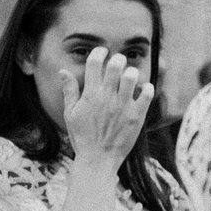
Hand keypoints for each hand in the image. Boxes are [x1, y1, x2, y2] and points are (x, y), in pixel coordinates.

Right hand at [61, 47, 153, 167]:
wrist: (98, 159)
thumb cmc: (82, 136)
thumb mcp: (71, 113)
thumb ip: (69, 91)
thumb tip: (63, 71)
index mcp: (90, 95)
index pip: (94, 64)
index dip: (99, 53)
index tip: (102, 51)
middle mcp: (107, 98)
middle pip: (115, 67)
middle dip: (117, 59)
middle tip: (118, 61)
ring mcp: (124, 106)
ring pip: (132, 77)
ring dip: (132, 72)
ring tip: (130, 75)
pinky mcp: (137, 116)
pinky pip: (147, 94)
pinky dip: (147, 88)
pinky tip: (143, 89)